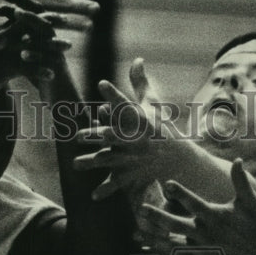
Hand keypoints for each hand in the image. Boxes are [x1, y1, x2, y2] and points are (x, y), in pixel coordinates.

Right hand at [0, 6, 56, 97]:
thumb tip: (8, 42)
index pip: (16, 18)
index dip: (34, 14)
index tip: (50, 12)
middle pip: (25, 26)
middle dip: (46, 23)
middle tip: (65, 20)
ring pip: (29, 46)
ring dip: (50, 46)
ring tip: (67, 47)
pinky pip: (24, 68)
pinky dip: (40, 71)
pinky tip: (52, 75)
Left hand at [72, 67, 178, 199]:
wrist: (179, 158)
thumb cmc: (161, 127)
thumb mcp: (153, 104)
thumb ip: (141, 83)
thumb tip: (137, 58)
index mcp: (141, 120)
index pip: (126, 104)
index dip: (114, 95)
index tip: (101, 83)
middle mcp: (137, 139)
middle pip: (116, 136)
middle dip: (100, 135)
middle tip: (79, 134)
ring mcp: (135, 158)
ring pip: (112, 160)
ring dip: (94, 163)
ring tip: (76, 164)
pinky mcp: (133, 174)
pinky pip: (119, 183)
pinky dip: (107, 190)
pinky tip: (93, 195)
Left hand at [135, 159, 255, 254]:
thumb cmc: (253, 226)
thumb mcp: (250, 203)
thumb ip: (241, 181)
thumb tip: (238, 159)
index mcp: (215, 217)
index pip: (195, 203)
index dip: (181, 193)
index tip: (167, 183)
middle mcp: (204, 233)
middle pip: (177, 225)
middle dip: (159, 217)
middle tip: (142, 208)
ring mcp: (200, 247)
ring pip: (172, 243)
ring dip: (154, 238)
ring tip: (137, 232)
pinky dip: (160, 254)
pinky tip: (146, 249)